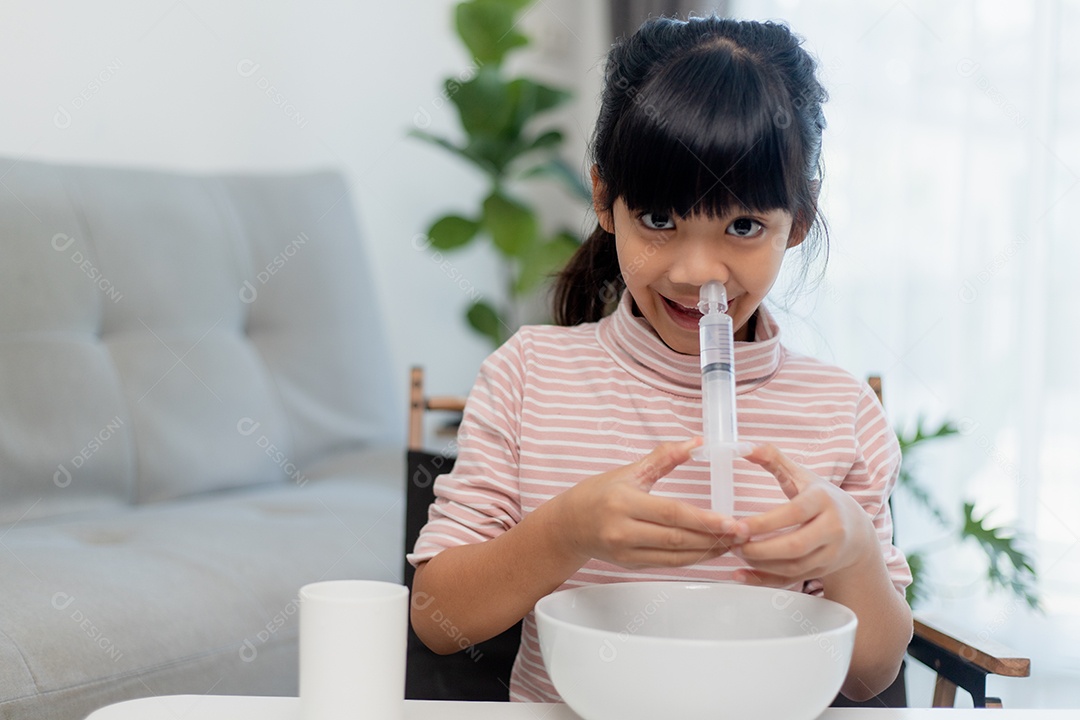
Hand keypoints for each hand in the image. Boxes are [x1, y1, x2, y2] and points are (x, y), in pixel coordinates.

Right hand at [552, 438, 746, 568]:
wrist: (568, 526)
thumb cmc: (597, 494)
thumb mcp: (629, 471)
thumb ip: (664, 457)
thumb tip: (696, 442)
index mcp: (624, 502)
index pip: (672, 513)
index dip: (704, 519)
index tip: (731, 521)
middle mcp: (623, 530)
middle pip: (677, 538)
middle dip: (713, 538)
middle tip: (742, 534)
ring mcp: (625, 552)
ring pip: (675, 557)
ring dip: (707, 552)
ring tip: (733, 544)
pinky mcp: (629, 566)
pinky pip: (667, 565)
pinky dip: (692, 559)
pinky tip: (709, 551)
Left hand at [731, 444, 877, 586]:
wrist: (857, 531)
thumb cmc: (823, 498)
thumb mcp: (802, 476)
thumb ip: (774, 460)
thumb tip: (746, 447)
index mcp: (824, 500)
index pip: (794, 513)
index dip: (765, 522)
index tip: (738, 525)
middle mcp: (832, 529)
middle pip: (795, 546)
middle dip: (761, 549)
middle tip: (734, 543)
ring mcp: (830, 553)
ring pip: (793, 567)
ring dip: (760, 564)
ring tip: (736, 552)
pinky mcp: (823, 570)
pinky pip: (791, 580)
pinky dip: (765, 580)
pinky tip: (742, 574)